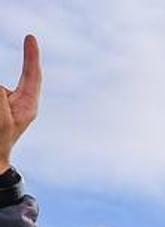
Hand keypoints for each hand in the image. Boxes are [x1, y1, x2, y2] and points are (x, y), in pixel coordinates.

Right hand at [0, 35, 40, 173]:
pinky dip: (0, 99)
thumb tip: (0, 84)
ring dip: (0, 99)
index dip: (32, 55)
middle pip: (6, 82)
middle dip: (6, 87)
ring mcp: (4, 101)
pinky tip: (1, 119)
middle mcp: (17, 100)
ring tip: (1, 122)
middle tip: (22, 63)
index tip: (30, 37)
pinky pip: (0, 90)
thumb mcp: (2, 119)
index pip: (32, 75)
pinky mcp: (0, 103)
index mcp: (28, 104)